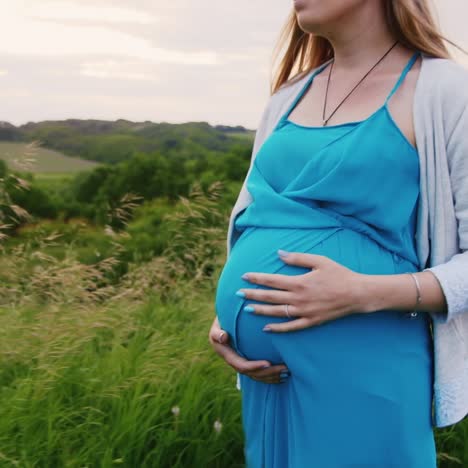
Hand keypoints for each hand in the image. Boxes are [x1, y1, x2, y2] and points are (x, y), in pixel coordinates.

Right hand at [208, 316, 289, 383]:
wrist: (226, 318)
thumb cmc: (222, 318)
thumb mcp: (217, 324)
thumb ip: (218, 331)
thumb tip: (223, 337)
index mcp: (226, 354)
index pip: (241, 365)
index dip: (254, 366)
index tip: (268, 363)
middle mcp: (234, 361)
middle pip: (252, 374)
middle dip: (268, 373)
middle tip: (284, 369)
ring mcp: (241, 361)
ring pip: (257, 375)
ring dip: (272, 376)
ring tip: (287, 373)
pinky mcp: (249, 360)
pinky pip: (260, 372)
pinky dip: (271, 375)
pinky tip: (284, 374)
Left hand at [238, 250, 367, 331]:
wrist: (357, 294)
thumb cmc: (339, 274)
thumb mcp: (319, 261)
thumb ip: (297, 258)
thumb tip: (279, 253)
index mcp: (299, 282)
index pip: (272, 280)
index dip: (256, 278)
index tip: (244, 277)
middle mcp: (299, 298)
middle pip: (270, 297)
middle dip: (252, 294)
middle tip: (237, 294)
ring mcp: (304, 312)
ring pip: (277, 312)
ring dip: (260, 310)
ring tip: (247, 309)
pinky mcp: (311, 322)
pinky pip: (291, 327)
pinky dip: (277, 328)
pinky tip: (266, 327)